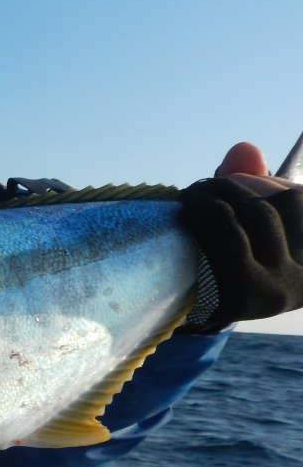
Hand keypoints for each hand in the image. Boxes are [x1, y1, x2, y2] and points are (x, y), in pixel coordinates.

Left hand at [178, 142, 302, 330]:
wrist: (176, 317)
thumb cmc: (220, 266)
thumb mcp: (246, 228)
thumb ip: (254, 185)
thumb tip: (243, 148)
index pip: (299, 201)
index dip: (269, 184)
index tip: (233, 182)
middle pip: (287, 203)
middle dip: (241, 185)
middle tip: (205, 186)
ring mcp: (281, 289)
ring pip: (259, 213)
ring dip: (221, 193)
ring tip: (194, 194)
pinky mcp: (248, 296)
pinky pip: (231, 236)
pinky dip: (208, 212)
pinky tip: (188, 208)